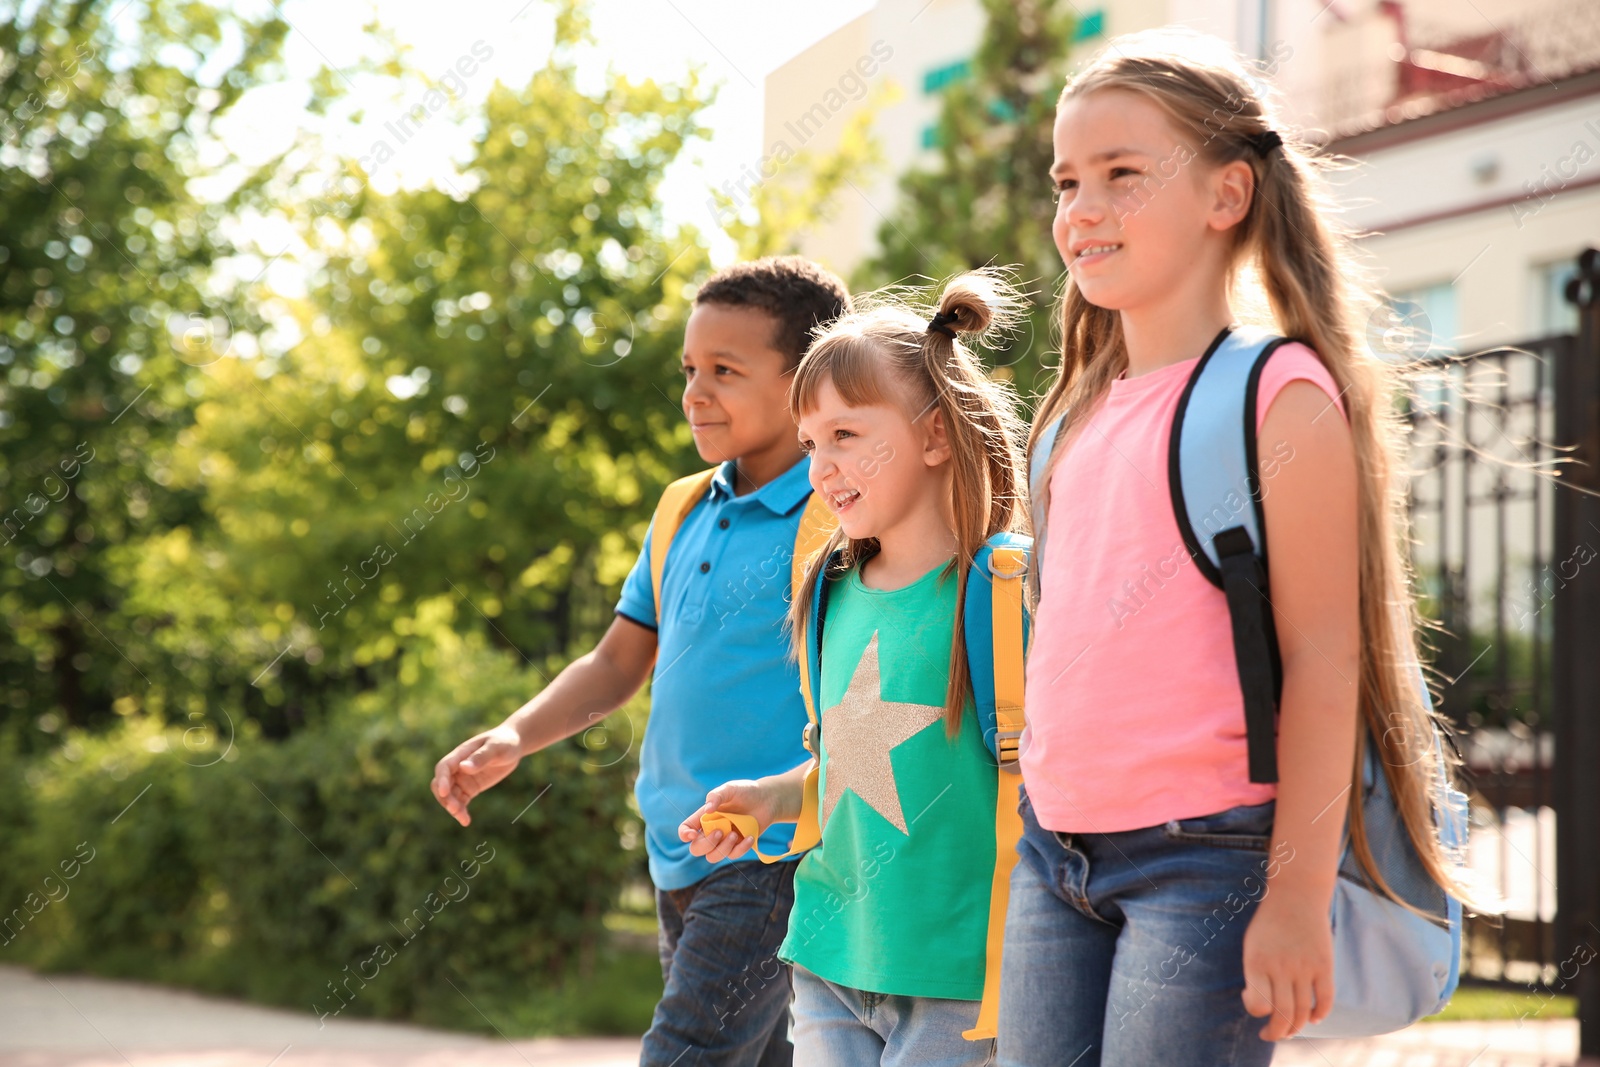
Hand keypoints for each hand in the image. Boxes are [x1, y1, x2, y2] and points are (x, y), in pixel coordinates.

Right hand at [432, 724, 523, 826]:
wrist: (513, 747)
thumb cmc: (504, 742)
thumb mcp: (496, 748)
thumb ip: (481, 757)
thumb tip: (464, 767)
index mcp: (460, 754)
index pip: (444, 767)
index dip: (441, 780)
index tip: (444, 792)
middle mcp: (457, 767)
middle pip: (441, 784)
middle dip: (445, 798)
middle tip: (455, 809)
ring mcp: (463, 779)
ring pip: (450, 796)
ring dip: (453, 807)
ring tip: (463, 819)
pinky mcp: (470, 788)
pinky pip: (461, 801)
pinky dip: (461, 811)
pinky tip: (466, 821)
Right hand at [678, 779, 779, 862]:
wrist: (767, 799)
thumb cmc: (746, 791)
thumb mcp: (730, 789)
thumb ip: (717, 796)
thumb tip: (707, 809)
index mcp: (704, 816)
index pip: (686, 829)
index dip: (684, 835)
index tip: (692, 835)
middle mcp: (711, 830)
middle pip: (696, 849)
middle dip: (706, 844)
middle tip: (720, 831)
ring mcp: (724, 840)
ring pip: (713, 856)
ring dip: (723, 848)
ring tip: (735, 833)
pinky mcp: (738, 846)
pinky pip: (733, 855)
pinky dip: (741, 848)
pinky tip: (749, 837)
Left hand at [1241, 890, 1334, 1040]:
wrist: (1296, 895)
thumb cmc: (1269, 924)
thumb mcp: (1252, 946)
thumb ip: (1256, 976)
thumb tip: (1263, 1009)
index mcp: (1256, 962)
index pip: (1257, 1006)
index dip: (1255, 1011)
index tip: (1254, 1004)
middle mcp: (1281, 967)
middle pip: (1282, 1015)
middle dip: (1276, 1032)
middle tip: (1271, 1034)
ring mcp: (1305, 967)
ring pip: (1302, 1012)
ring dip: (1296, 1027)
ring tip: (1289, 1030)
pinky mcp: (1325, 965)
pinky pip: (1325, 1000)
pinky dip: (1319, 1014)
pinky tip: (1312, 1018)